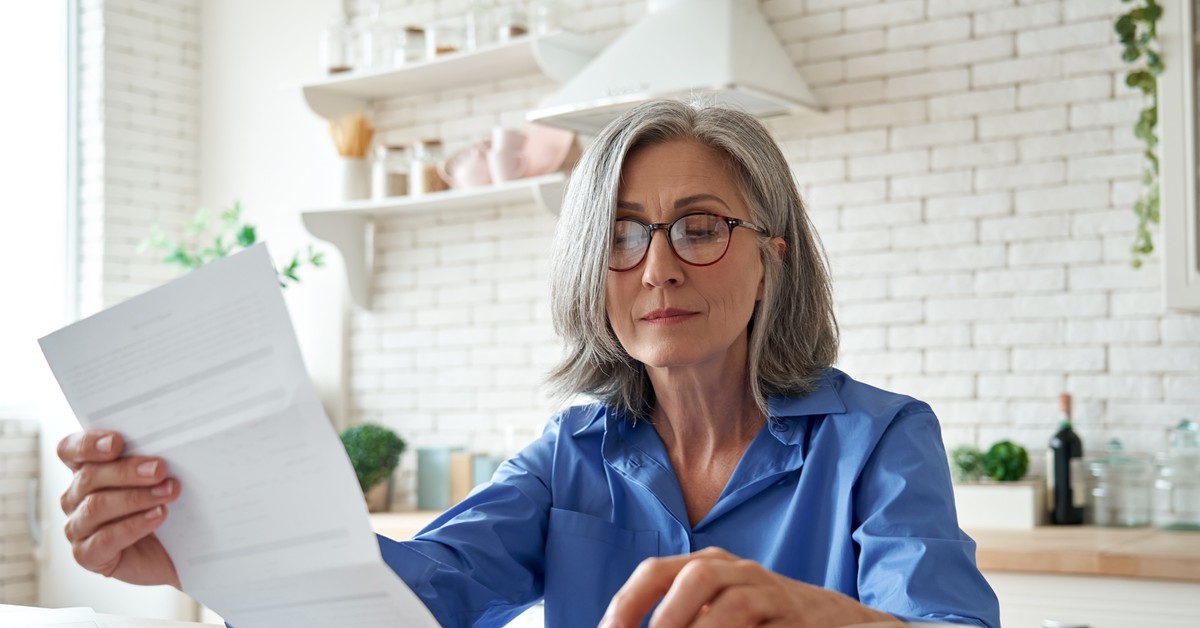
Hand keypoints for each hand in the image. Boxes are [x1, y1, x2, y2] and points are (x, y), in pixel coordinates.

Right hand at [57, 430, 180, 587]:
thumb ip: (147, 461)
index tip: (117, 442)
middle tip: (160, 468)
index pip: (69, 450)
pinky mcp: (87, 555)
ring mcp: (77, 528)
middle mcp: (74, 498)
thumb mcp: (153, 480)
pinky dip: (134, 525)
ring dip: (136, 498)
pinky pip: (105, 539)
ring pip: (96, 507)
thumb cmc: (158, 506)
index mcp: (85, 471)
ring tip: (168, 492)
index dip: (88, 444)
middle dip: (127, 471)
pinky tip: (158, 516)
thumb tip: (161, 449)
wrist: (170, 552)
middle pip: (89, 477)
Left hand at [599, 547, 894, 627]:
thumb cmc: (757, 620)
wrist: (828, 620)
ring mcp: (767, 589)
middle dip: (665, 617)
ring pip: (732, 601)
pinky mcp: (794, 613)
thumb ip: (677, 619)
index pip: (656, 571)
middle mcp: (734, 570)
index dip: (627, 601)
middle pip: (694, 576)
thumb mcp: (712, 613)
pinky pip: (763, 621)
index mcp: (704, 566)